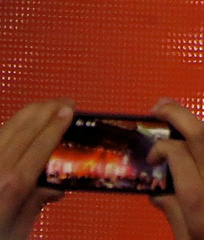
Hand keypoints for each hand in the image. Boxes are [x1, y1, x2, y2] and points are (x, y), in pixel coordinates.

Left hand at [0, 99, 70, 239]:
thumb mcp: (19, 229)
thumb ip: (36, 203)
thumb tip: (52, 190)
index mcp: (12, 184)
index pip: (41, 143)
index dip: (57, 123)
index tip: (69, 111)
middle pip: (24, 127)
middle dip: (47, 109)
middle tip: (64, 103)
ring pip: (6, 126)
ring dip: (29, 113)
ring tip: (45, 107)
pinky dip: (10, 126)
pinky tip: (19, 125)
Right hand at [147, 99, 203, 239]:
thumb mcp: (186, 237)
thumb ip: (172, 212)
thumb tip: (159, 195)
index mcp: (198, 195)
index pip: (177, 152)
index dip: (159, 148)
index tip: (149, 158)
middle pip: (200, 133)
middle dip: (179, 113)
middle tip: (159, 106)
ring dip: (191, 124)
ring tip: (173, 116)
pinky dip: (201, 146)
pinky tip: (190, 150)